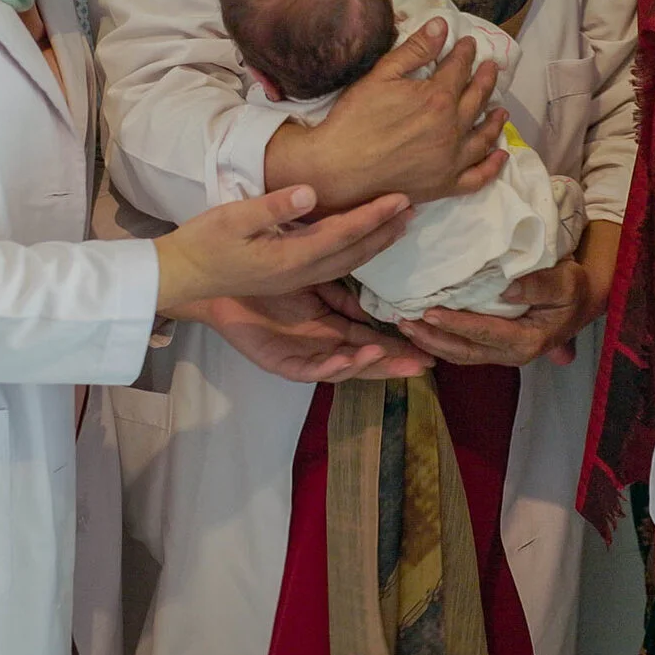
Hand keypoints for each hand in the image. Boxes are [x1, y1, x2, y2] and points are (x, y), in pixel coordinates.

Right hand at [154, 186, 411, 316]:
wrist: (181, 276)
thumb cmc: (202, 242)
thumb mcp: (231, 218)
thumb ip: (272, 207)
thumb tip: (310, 191)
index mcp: (288, 258)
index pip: (342, 234)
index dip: (373, 216)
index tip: (401, 198)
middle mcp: (297, 273)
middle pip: (353, 253)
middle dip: (385, 232)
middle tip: (413, 209)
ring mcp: (293, 279)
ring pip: (347, 264)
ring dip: (376, 244)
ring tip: (400, 225)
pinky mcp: (288, 279)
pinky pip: (333, 269)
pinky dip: (356, 254)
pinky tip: (363, 243)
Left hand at [201, 288, 432, 383]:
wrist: (225, 287)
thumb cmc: (268, 285)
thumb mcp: (316, 286)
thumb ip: (344, 297)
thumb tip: (378, 304)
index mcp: (332, 331)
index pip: (373, 342)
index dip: (399, 347)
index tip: (428, 349)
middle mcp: (322, 349)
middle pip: (364, 362)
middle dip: (393, 364)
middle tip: (423, 365)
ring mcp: (303, 359)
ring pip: (341, 368)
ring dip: (366, 365)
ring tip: (387, 356)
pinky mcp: (281, 364)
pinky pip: (310, 370)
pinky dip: (331, 366)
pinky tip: (349, 359)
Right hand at [264, 20, 506, 209]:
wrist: (339, 167)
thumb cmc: (356, 118)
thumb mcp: (382, 75)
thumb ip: (415, 50)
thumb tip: (442, 25)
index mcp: (438, 98)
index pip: (459, 69)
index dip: (466, 53)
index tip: (470, 44)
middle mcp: (452, 128)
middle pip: (477, 99)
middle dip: (486, 79)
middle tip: (491, 68)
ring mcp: (452, 160)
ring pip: (484, 136)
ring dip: (495, 120)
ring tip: (501, 110)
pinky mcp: (445, 185)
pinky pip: (478, 176)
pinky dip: (493, 165)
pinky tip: (500, 155)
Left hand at [393, 220, 618, 367]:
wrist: (581, 301)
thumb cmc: (573, 288)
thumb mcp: (566, 281)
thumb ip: (540, 285)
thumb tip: (507, 288)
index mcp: (527, 341)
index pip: (484, 333)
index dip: (456, 325)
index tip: (430, 312)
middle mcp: (512, 354)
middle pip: (464, 352)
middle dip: (431, 339)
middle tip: (403, 322)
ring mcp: (501, 354)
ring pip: (459, 355)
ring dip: (429, 343)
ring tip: (403, 325)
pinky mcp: (494, 347)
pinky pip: (462, 349)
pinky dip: (438, 341)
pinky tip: (419, 329)